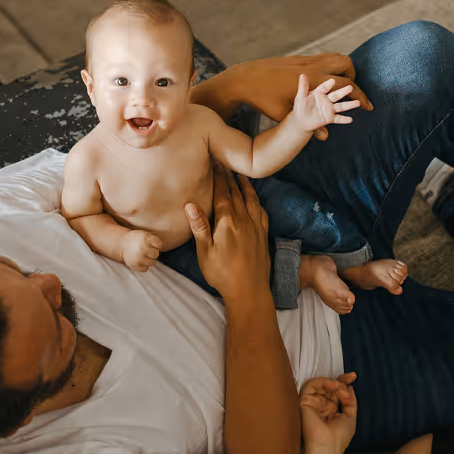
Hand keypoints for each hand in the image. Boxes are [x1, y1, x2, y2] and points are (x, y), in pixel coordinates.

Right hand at [122, 230, 161, 271]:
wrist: (121, 243)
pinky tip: (140, 261)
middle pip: (156, 254)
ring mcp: (139, 257)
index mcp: (146, 239)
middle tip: (147, 251)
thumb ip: (153, 239)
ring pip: (152, 263)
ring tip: (143, 256)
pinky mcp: (135, 265)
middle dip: (152, 253)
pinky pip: (145, 269)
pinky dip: (143, 266)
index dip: (156, 245)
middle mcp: (143, 248)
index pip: (159, 245)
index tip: (151, 245)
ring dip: (149, 260)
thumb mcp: (144, 234)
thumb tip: (161, 247)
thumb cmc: (136, 239)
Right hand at [185, 166, 269, 299]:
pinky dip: (256, 200)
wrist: (249, 291)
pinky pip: (261, 211)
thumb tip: (190, 204)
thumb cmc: (222, 274)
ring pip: (251, 199)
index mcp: (228, 222)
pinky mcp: (263, 235)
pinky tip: (254, 199)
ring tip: (239, 174)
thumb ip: (200, 226)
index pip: (222, 193)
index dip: (218, 176)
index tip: (215, 162)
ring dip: (244, 185)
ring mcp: (256, 227)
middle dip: (229, 176)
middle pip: (236, 192)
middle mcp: (244, 220)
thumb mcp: (205, 252)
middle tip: (224, 162)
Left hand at [192, 53, 372, 141]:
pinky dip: (331, 67)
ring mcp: (306, 60)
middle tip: (352, 94)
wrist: (245, 78)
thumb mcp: (287, 115)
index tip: (368, 108)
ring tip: (339, 87)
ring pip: (336, 57)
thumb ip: (309, 124)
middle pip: (346, 64)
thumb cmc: (264, 99)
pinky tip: (322, 82)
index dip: (361, 97)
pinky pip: (324, 58)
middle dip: (354, 78)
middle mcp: (312, 67)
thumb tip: (325, 136)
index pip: (346, 85)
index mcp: (312, 81)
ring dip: (343, 69)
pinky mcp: (299, 59)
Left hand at [287, 74, 359, 132]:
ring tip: (358, 103)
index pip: (325, 87)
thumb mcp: (299, 97)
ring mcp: (329, 108)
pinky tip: (350, 119)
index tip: (332, 81)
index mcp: (319, 92)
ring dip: (349, 104)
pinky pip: (338, 118)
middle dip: (344, 91)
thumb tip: (302, 75)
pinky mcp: (330, 118)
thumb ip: (302, 87)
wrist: (300, 120)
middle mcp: (327, 99)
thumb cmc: (300, 107)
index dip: (328, 84)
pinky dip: (343, 119)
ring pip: (340, 106)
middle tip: (350, 87)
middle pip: (337, 94)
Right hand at [299, 373, 357, 452]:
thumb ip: (350, 401)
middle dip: (341, 380)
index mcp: (331, 408)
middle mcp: (321, 404)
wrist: (328, 446)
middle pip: (329, 386)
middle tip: (350, 377)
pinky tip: (332, 385)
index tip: (353, 377)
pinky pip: (311, 385)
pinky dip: (323, 381)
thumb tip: (349, 387)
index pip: (336, 391)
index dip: (344, 382)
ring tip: (340, 387)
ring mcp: (313, 402)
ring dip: (334, 382)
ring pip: (322, 384)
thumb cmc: (339, 437)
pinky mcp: (305, 401)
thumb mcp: (351, 417)